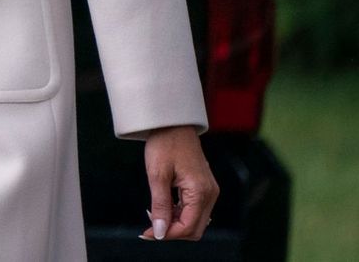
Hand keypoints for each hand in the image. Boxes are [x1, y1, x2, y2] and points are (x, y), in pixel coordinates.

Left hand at [140, 125, 217, 240]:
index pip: (188, 227)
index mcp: (200, 192)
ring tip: (154, 215)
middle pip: (194, 229)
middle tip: (149, 228)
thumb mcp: (157, 175)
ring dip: (174, 224)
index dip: (167, 234)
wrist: (173, 123)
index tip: (148, 233)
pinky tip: (163, 208)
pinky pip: (194, 210)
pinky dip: (178, 214)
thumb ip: (160, 205)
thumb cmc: (165, 144)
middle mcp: (210, 194)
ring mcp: (209, 191)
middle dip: (171, 232)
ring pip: (194, 221)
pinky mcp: (203, 188)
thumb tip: (159, 232)